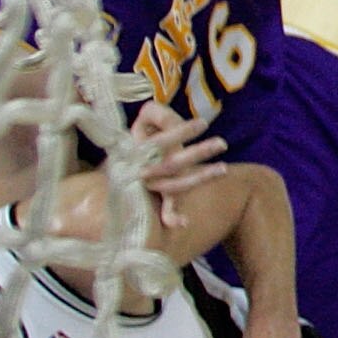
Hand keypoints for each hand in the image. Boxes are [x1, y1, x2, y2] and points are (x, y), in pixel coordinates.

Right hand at [123, 101, 227, 228]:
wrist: (113, 171)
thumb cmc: (139, 139)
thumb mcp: (144, 121)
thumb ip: (155, 114)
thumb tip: (165, 117)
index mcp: (138, 150)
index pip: (161, 141)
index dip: (181, 132)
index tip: (203, 123)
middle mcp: (145, 169)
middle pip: (172, 164)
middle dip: (198, 154)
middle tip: (223, 143)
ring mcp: (151, 185)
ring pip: (174, 185)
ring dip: (199, 178)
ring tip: (224, 169)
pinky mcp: (157, 195)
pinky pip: (163, 209)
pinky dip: (171, 216)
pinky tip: (183, 223)